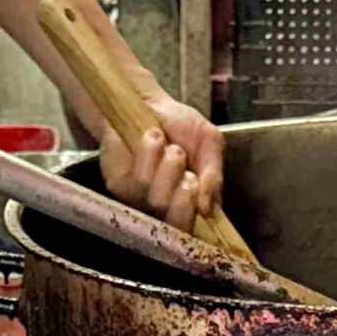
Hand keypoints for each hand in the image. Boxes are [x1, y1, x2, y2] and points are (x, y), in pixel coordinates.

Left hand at [100, 91, 225, 232]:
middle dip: (185, 194)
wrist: (146, 103)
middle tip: (187, 170)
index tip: (200, 191)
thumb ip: (215, 176)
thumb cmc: (179, 125)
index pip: (196, 232)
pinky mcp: (121, 188)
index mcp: (193, 204)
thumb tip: (209, 210)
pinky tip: (149, 140)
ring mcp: (142, 201)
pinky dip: (149, 153)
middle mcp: (167, 209)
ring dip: (169, 164)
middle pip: (177, 225)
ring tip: (168, 146)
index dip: (197, 217)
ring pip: (159, 200)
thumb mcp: (209, 143)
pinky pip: (139, 181)